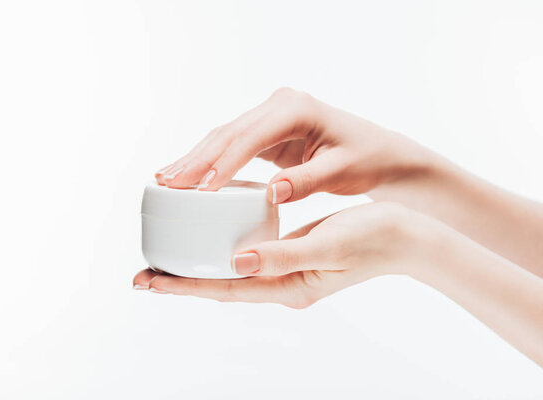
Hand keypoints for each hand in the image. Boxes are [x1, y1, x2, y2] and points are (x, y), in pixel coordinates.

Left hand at [133, 202, 439, 307]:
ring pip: (231, 271)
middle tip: (142, 275)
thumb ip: (283, 256)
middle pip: (220, 285)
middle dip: (181, 281)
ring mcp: (285, 270)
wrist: (404, 236)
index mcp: (288, 287)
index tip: (149, 282)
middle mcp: (281, 283)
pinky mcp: (290, 253)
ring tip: (166, 260)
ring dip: (198, 266)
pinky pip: (248, 254)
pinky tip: (210, 237)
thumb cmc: (373, 239)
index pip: (225, 289)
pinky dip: (223, 248)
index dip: (184, 286)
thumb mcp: (328, 245)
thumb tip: (238, 262)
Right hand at [155, 87, 430, 202]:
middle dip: (197, 159)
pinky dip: (209, 160)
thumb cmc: (366, 159)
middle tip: (166, 183)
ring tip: (165, 178)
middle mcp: (279, 106)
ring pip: (224, 136)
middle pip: (229, 132)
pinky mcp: (268, 131)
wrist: (379, 153)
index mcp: (297, 109)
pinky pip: (232, 144)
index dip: (224, 163)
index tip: (201, 189)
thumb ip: (308, 181)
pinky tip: (188, 174)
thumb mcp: (342, 171)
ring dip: (196, 158)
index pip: (251, 136)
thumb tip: (271, 193)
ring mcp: (271, 116)